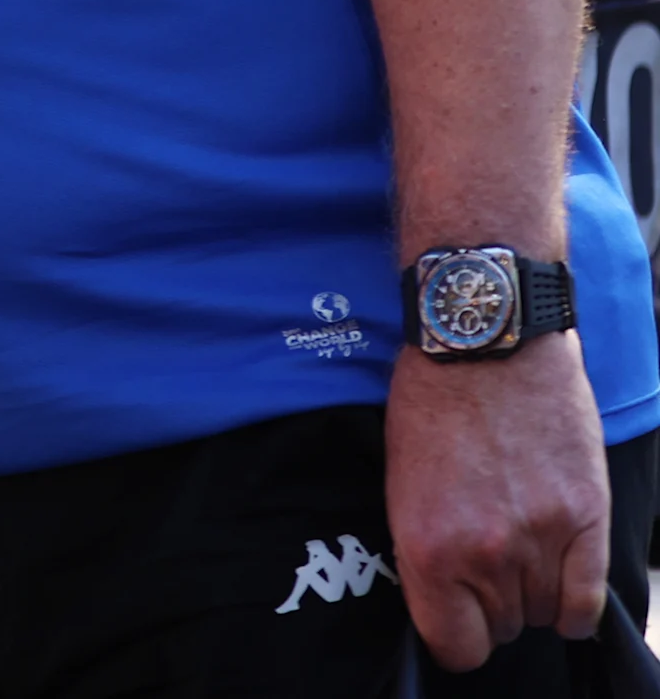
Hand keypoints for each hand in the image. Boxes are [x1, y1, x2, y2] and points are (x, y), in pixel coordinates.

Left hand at [386, 335, 609, 666]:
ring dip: (535, 595)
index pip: (454, 645)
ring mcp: (540, 538)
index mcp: (426, 549)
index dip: (457, 636)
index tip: (459, 618)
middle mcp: (484, 554)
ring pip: (545, 616)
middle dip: (494, 605)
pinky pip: (588, 601)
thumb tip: (446, 601)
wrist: (484, 345)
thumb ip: (426, 552)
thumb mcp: (401, 486)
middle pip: (502, 630)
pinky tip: (563, 581)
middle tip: (487, 561)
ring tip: (521, 551)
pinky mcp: (587, 518)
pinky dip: (577, 604)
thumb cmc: (431, 406)